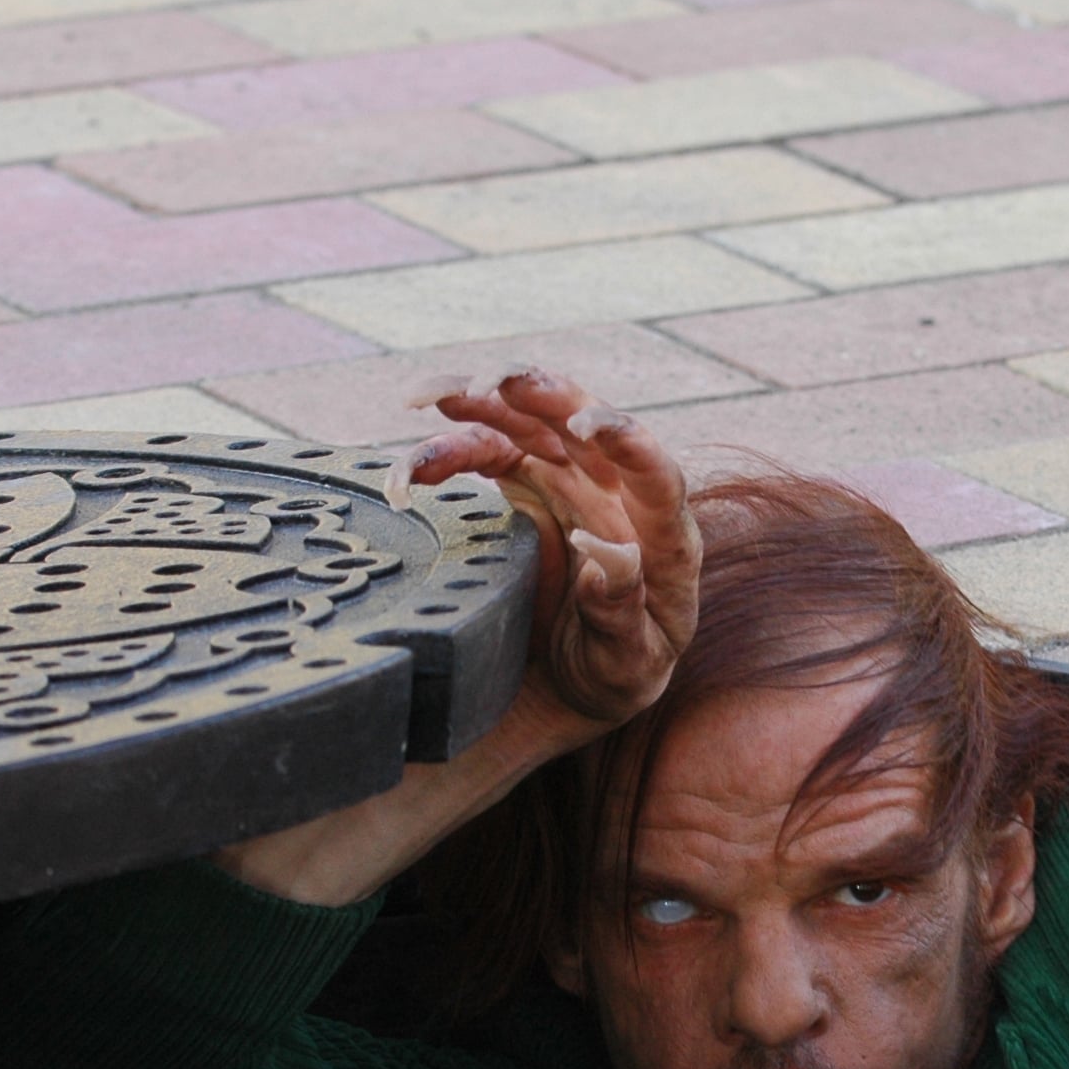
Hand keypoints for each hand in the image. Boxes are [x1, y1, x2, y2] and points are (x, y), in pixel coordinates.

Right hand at [389, 367, 697, 732]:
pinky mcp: (521, 487)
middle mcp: (615, 496)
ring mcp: (566, 484)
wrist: (570, 686)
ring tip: (433, 399)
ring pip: (526, 425)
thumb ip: (623, 614)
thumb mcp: (626, 664)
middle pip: (583, 429)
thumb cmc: (612, 675)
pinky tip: (406, 470)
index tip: (585, 425)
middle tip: (497, 382)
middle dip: (542, 396)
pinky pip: (484, 453)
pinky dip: (443, 450)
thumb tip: (611, 551)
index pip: (655, 476)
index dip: (626, 443)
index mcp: (663, 538)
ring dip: (481, 403)